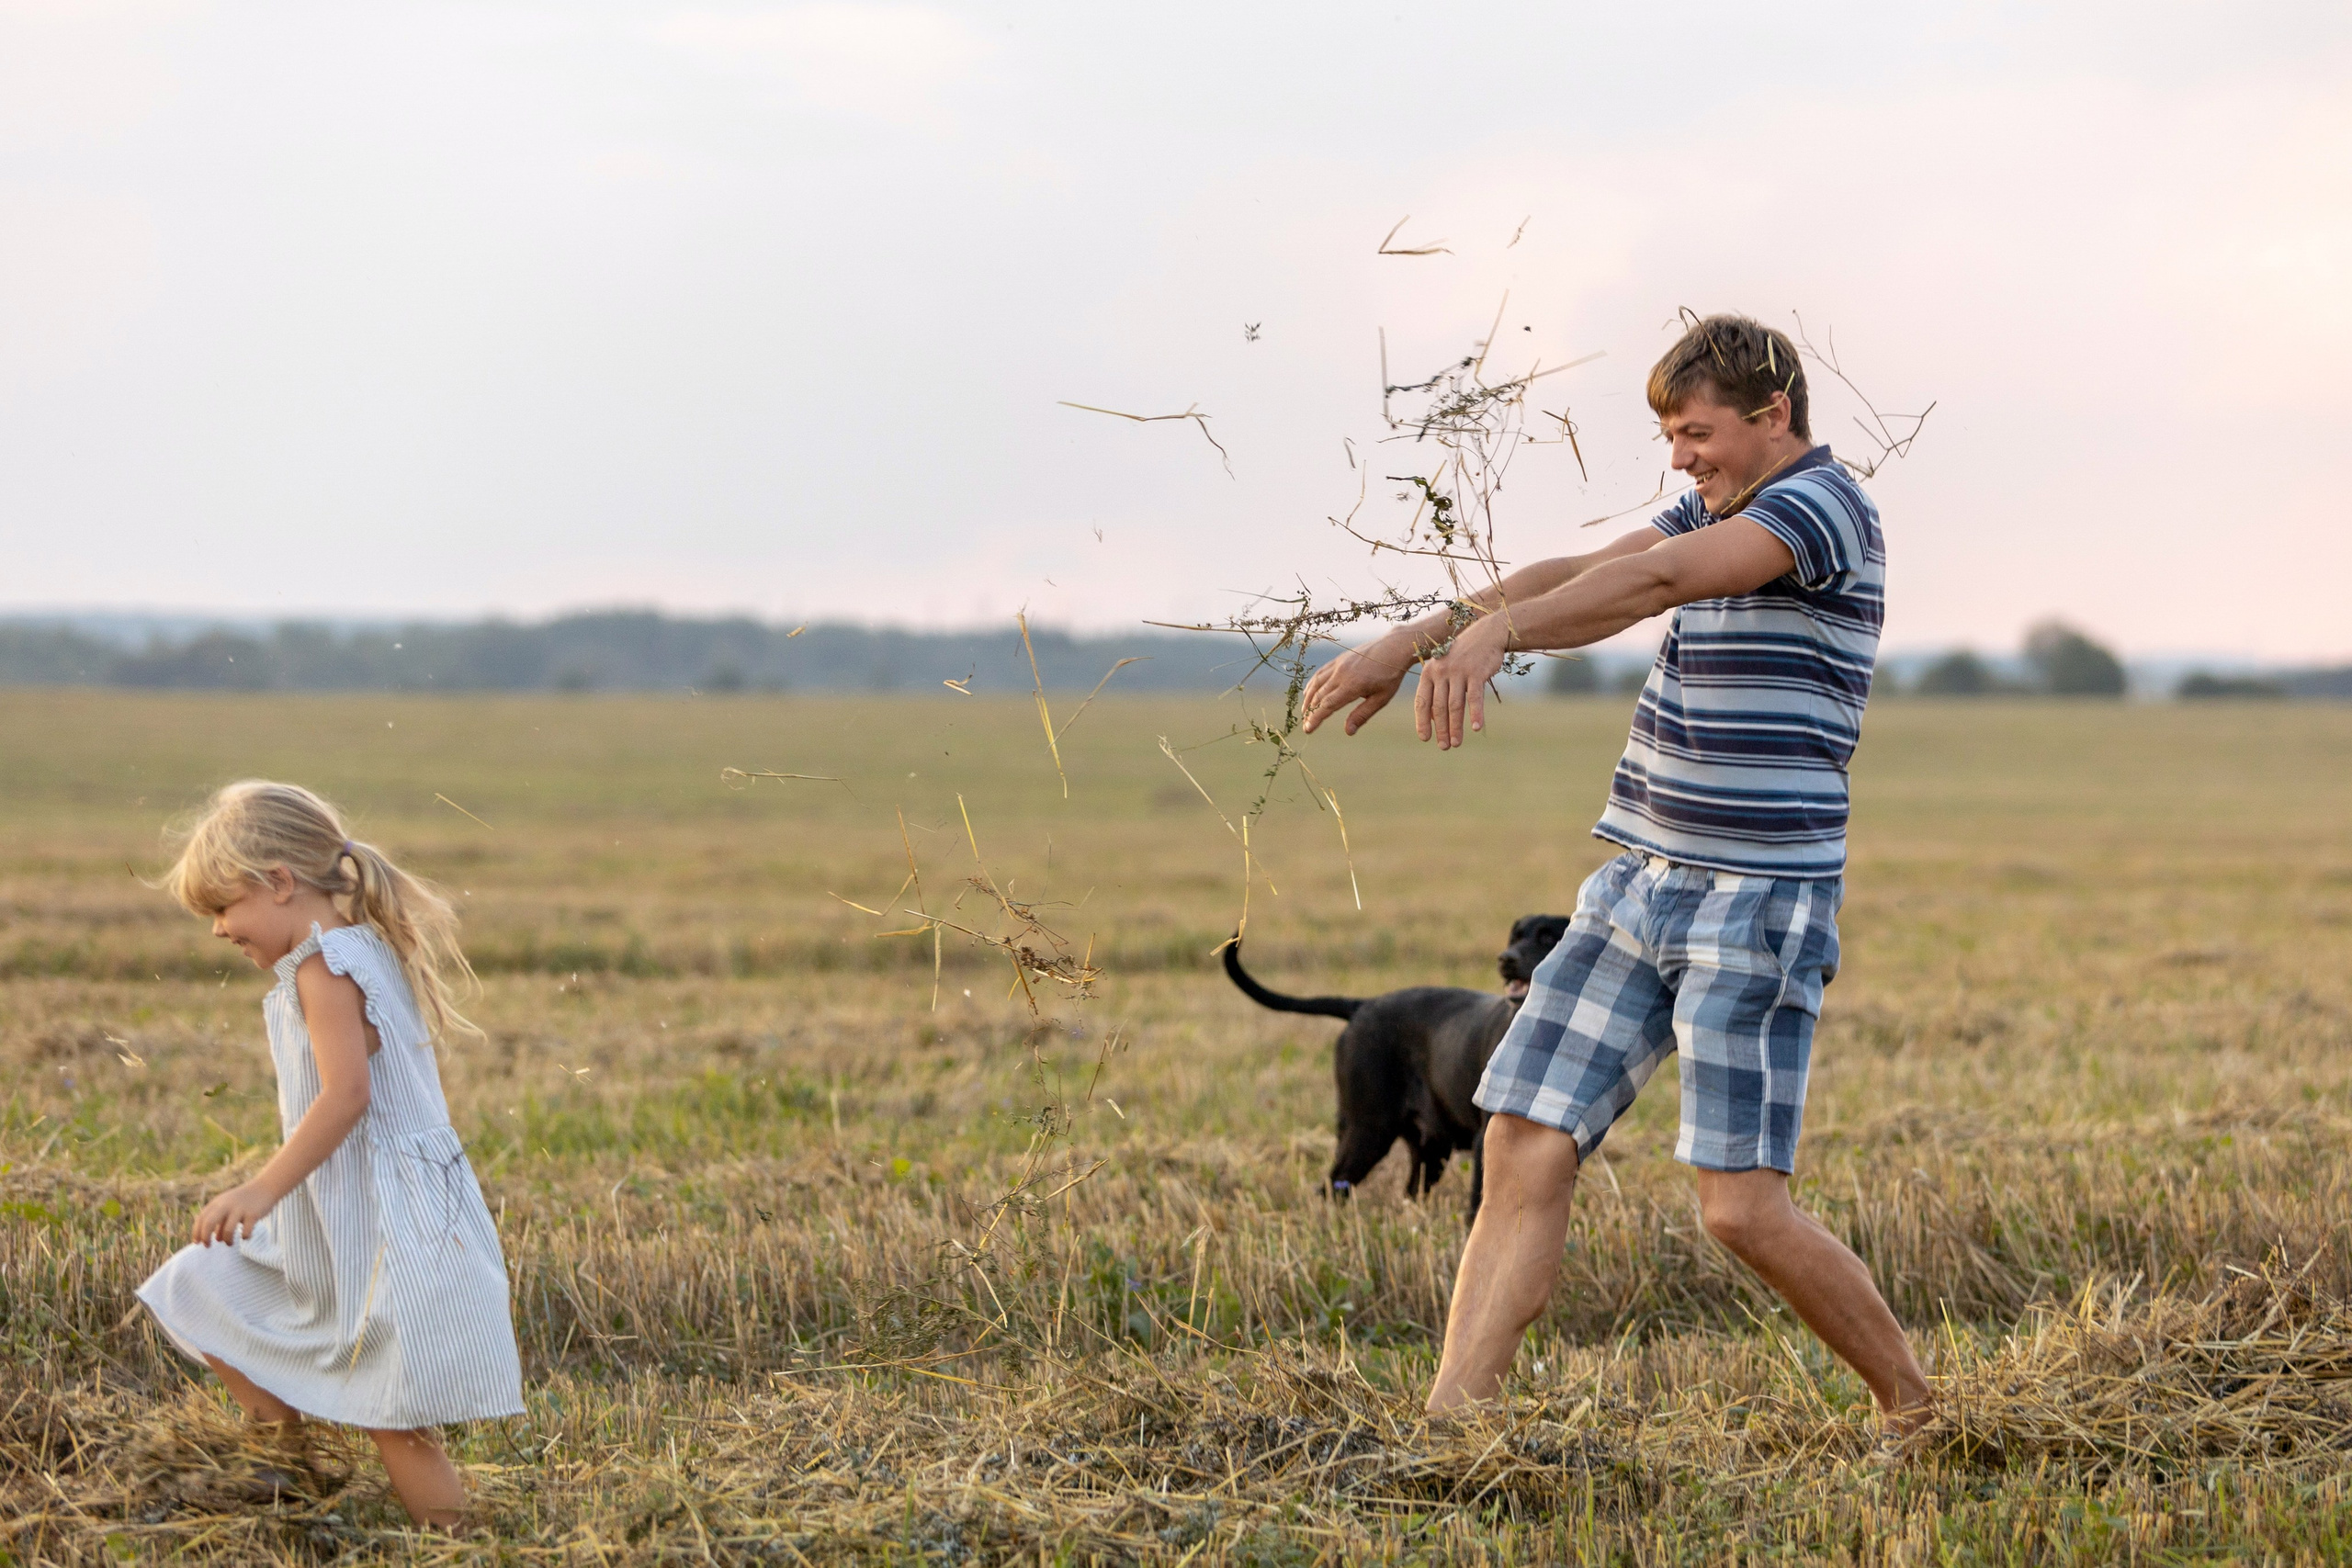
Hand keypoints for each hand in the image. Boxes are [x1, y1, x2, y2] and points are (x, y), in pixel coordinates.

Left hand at [192, 1182, 276, 1246]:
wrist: (265, 1187)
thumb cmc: (244, 1200)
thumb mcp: (228, 1207)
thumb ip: (220, 1221)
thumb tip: (217, 1239)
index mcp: (218, 1202)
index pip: (201, 1218)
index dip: (197, 1232)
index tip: (197, 1243)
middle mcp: (227, 1205)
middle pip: (209, 1223)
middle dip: (205, 1237)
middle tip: (207, 1246)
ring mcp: (240, 1209)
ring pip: (227, 1231)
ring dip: (227, 1240)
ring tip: (229, 1243)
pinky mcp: (253, 1214)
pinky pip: (245, 1232)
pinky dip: (244, 1237)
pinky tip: (245, 1236)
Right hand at [1300, 632, 1418, 735]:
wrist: (1394, 646)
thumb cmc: (1391, 675)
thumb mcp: (1381, 699)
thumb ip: (1362, 715)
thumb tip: (1348, 732)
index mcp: (1352, 686)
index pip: (1327, 705)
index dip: (1315, 718)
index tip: (1307, 729)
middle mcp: (1341, 674)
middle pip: (1319, 696)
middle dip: (1310, 712)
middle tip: (1305, 725)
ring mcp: (1338, 664)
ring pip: (1316, 683)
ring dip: (1308, 698)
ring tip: (1305, 711)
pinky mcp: (1339, 659)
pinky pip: (1320, 673)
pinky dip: (1312, 684)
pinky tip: (1310, 692)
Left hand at [1414, 613, 1508, 749]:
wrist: (1486, 634)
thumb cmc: (1463, 656)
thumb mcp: (1444, 669)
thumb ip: (1436, 691)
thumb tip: (1431, 720)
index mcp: (1429, 672)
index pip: (1422, 701)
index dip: (1422, 722)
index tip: (1425, 738)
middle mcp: (1441, 671)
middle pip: (1438, 707)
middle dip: (1441, 729)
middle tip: (1444, 747)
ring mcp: (1459, 671)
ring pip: (1455, 705)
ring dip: (1455, 727)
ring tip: (1456, 743)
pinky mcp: (1477, 672)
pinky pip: (1475, 697)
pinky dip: (1475, 714)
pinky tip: (1475, 728)